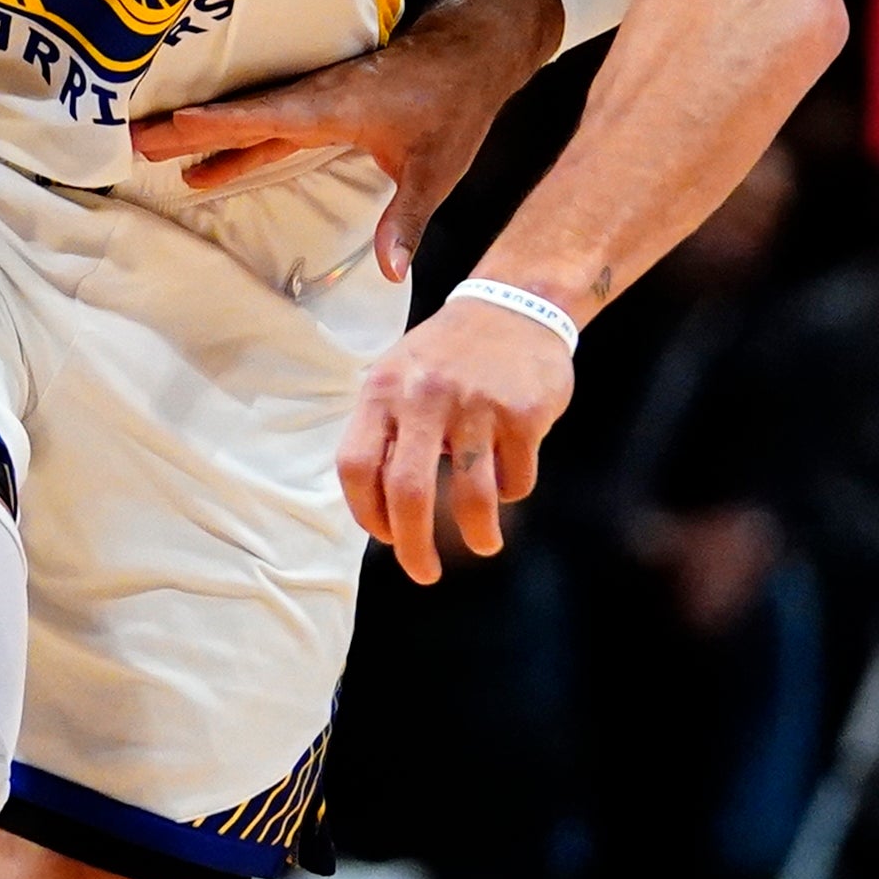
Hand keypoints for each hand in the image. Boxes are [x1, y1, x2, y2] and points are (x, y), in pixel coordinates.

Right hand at [129, 0, 562, 281]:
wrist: (471, 51)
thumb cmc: (454, 104)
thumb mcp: (435, 168)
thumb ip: (407, 219)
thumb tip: (392, 271)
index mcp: (329, 106)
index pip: (261, 117)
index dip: (214, 124)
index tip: (167, 124)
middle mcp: (312, 100)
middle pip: (237, 118)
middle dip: (182, 130)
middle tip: (128, 140)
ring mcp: (313, 102)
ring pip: (245, 122)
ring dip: (198, 137)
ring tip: (148, 154)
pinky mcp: (321, 108)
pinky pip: (263, 127)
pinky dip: (230, 142)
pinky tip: (207, 165)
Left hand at [337, 294, 574, 584]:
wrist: (516, 304)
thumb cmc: (449, 354)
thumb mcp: (401, 375)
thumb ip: (385, 430)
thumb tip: (383, 510)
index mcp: (383, 390)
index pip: (355, 466)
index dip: (366, 513)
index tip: (385, 536)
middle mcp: (424, 396)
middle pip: (408, 492)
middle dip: (414, 548)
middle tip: (424, 574)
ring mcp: (476, 405)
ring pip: (472, 497)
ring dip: (478, 534)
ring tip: (484, 545)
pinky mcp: (523, 414)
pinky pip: (515, 478)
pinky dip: (512, 490)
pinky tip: (509, 477)